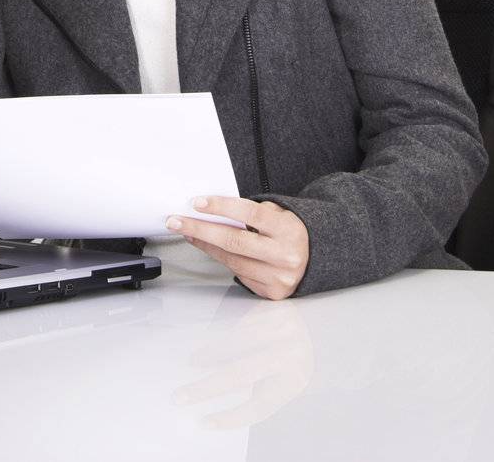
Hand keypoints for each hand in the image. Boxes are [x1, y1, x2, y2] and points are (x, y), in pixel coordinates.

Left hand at [166, 196, 310, 299]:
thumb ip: (252, 212)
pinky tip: (211, 248)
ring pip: (231, 260)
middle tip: (175, 220)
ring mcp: (278, 276)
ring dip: (204, 245)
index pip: (250, 214)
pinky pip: (239, 274)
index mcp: (288, 229)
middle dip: (200, 229)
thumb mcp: (280, 214)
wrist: (317, 258)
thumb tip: (211, 210)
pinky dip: (223, 260)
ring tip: (188, 232)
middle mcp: (285, 255)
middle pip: (233, 241)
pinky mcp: (271, 292)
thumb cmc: (291, 231)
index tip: (196, 203)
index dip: (221, 207)